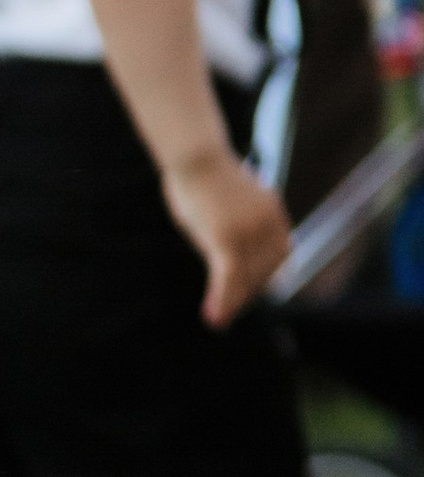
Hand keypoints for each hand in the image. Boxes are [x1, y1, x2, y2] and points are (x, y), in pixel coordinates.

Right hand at [161, 147, 291, 326]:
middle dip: (247, 295)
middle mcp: (268, 225)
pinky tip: (212, 316)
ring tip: (218, 322)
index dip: (266, 278)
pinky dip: (223, 300)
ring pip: (245, 280)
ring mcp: (249, 233)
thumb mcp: (232, 198)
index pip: (279, 256)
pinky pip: (229, 278)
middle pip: (263, 271)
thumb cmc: (205, 173)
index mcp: (273, 212)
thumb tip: (231, 234)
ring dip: (233, 304)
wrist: (197, 154)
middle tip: (229, 313)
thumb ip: (240, 219)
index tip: (249, 292)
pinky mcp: (227, 239)